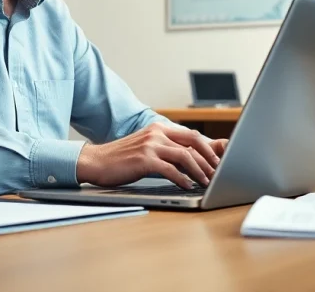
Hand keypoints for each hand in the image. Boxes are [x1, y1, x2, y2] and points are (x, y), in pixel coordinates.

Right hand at [76, 124, 226, 189]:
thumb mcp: (146, 148)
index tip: (217, 162)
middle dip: (209, 158)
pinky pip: (170, 169)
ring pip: (185, 156)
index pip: (191, 135)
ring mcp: (151, 145)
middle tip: (218, 172)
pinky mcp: (144, 159)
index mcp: (159, 128)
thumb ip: (165, 150)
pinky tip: (187, 186)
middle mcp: (157, 133)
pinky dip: (182, 179)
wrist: (96, 161)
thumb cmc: (121, 158)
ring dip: (199, 171)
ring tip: (206, 182)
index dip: (207, 148)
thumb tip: (188, 162)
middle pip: (193, 142)